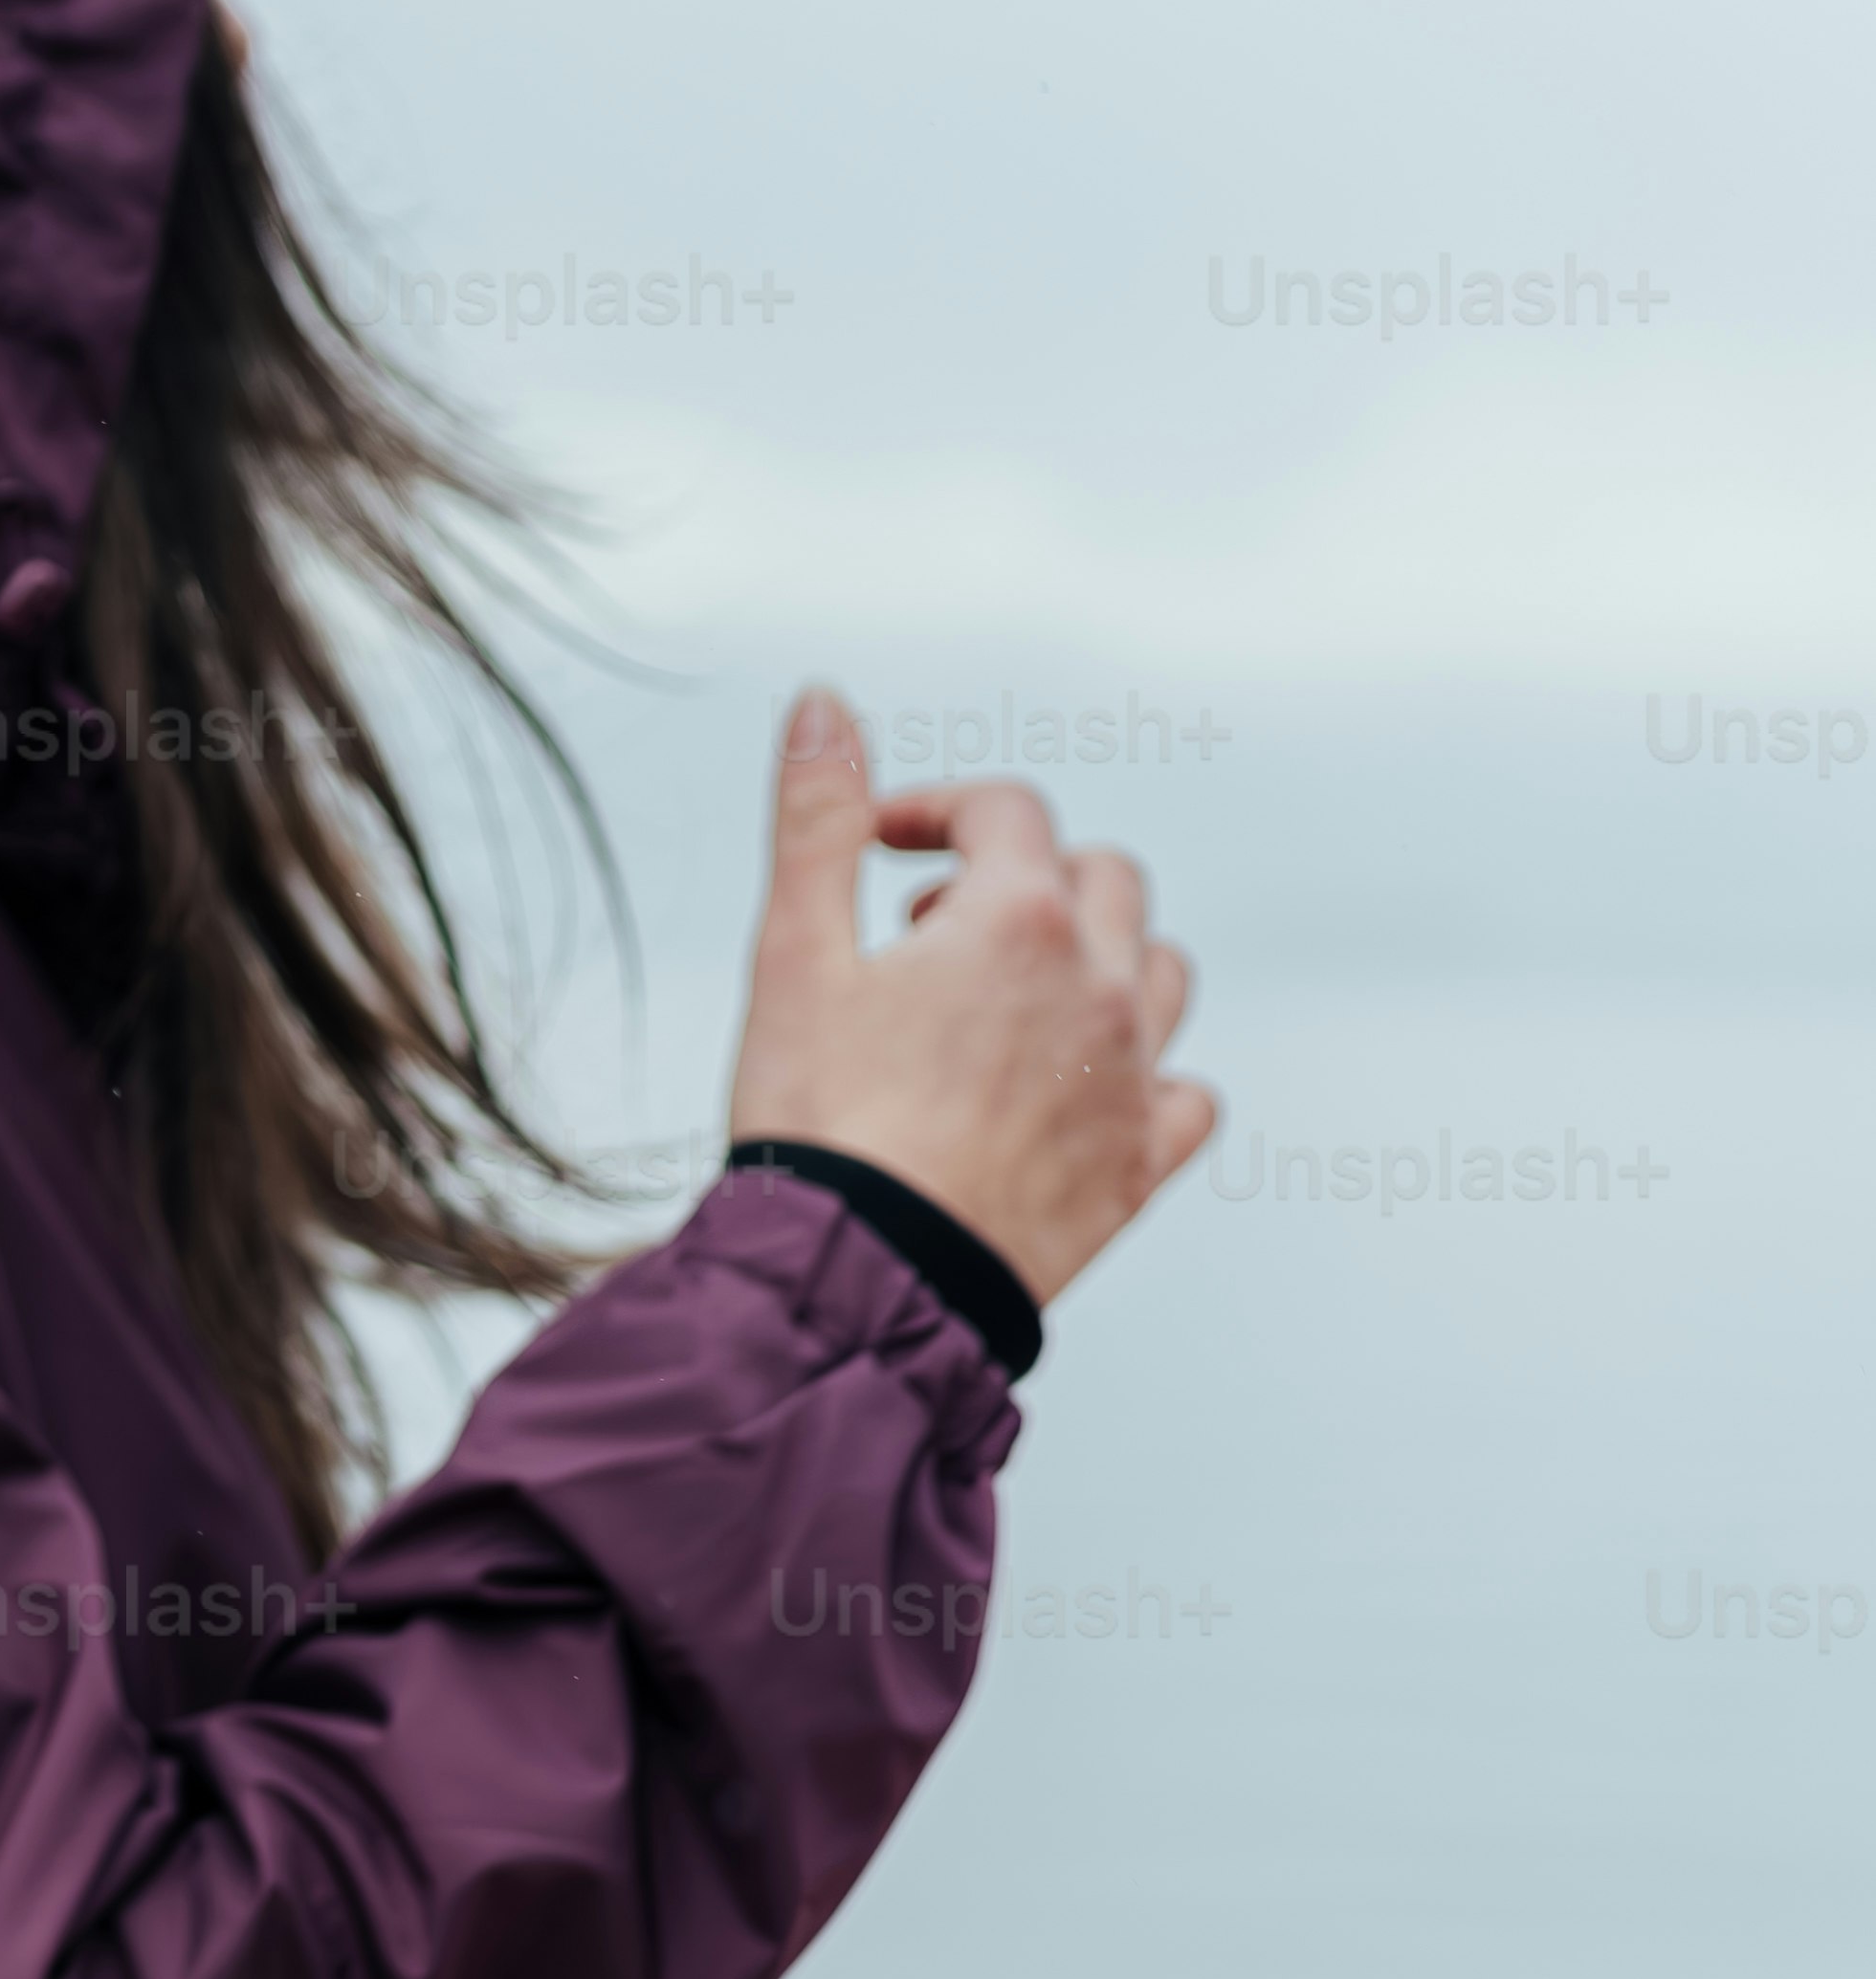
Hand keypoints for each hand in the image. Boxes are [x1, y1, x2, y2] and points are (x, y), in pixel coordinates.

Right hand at [722, 687, 1213, 1307]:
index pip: (1003, 811)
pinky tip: (1082, 1091)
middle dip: (1017, 880)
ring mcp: (1134, 1074)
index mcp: (1015, 920)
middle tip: (926, 936)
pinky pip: (1187, 1092)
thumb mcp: (791, 955)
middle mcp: (1098, 984)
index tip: (875, 850)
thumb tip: (824, 702)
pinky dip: (1147, 1075)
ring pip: (1158, 972)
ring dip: (1094, 962)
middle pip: (1099, 878)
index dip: (933, 812)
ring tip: (1009, 1003)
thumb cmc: (818, 1120)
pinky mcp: (1142, 1160)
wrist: (864, 1276)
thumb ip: (818, 821)